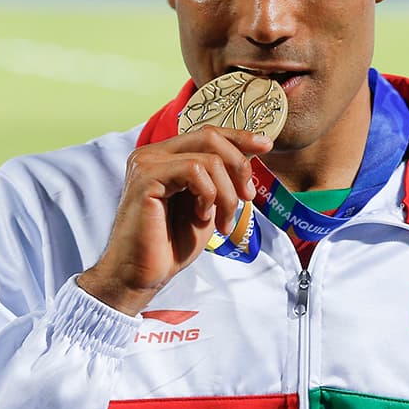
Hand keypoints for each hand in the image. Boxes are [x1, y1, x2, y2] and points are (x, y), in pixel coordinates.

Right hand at [77, 126, 271, 315]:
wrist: (142, 274)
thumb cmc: (171, 244)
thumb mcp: (207, 204)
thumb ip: (221, 178)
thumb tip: (251, 151)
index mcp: (165, 156)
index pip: (207, 133)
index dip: (239, 136)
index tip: (265, 146)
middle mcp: (152, 153)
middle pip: (210, 137)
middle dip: (239, 166)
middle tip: (247, 197)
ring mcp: (146, 163)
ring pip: (208, 158)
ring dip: (227, 194)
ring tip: (224, 221)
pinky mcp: (145, 177)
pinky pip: (193, 170)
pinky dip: (209, 195)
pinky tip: (202, 216)